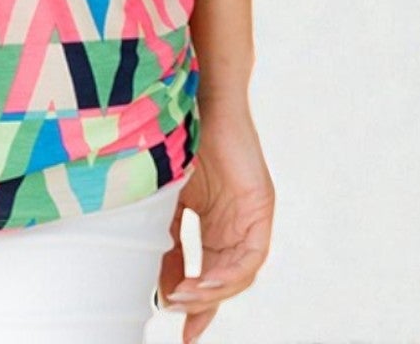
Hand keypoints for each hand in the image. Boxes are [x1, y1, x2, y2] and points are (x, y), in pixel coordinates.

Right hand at [157, 101, 274, 341]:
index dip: (192, 302)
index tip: (177, 330)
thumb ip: (165, 240)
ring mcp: (249, 218)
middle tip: (184, 327)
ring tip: (185, 299)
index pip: (204, 272)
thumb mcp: (165, 200)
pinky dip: (229, 274)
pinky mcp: (261, 209)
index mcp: (211, 222)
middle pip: (224, 280)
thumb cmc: (175, 140)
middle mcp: (233, 224)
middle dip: (204, 307)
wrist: (194, 99)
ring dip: (213, 292)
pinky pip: (252, 256)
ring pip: (239, 273)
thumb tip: (158, 286)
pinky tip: (206, 281)